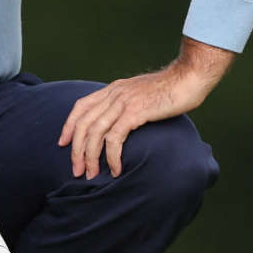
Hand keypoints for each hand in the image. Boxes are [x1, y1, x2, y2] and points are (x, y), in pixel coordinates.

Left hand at [60, 37, 234, 178]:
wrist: (189, 77)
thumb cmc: (172, 89)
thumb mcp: (142, 93)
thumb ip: (129, 103)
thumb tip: (123, 121)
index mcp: (114, 89)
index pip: (81, 106)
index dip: (69, 126)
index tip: (63, 143)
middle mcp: (114, 94)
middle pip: (84, 123)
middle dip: (76, 150)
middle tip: (76, 170)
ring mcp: (124, 102)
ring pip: (95, 133)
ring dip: (90, 157)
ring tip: (92, 175)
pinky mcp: (136, 112)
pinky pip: (115, 138)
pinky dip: (111, 156)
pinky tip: (116, 169)